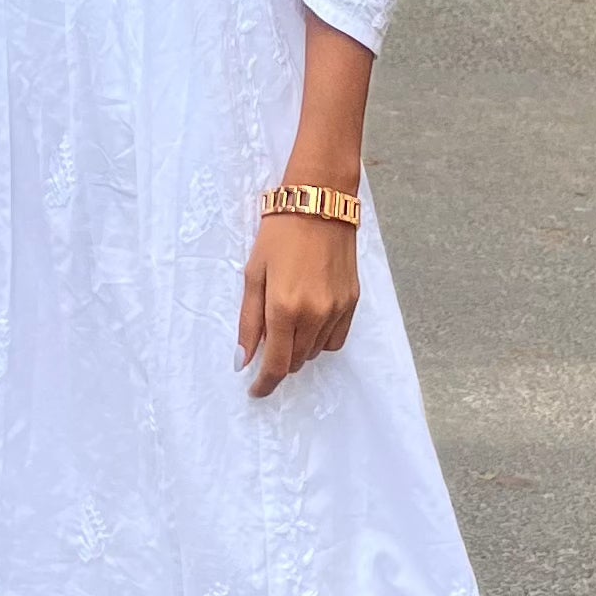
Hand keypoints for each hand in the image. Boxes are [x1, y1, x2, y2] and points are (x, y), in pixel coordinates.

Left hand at [238, 200, 359, 397]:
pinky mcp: (352, 302)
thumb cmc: (279, 235)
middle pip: (296, 361)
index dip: (264, 384)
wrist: (319, 204)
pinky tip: (310, 320)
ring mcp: (337, 310)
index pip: (277, 365)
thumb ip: (249, 322)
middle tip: (268, 339)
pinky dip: (320, 339)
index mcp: (284, 308)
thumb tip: (243, 361)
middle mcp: (314, 314)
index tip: (256, 390)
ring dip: (299, 349)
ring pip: (316, 352)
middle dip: (279, 360)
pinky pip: (336, 339)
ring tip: (288, 321)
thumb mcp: (253, 275)